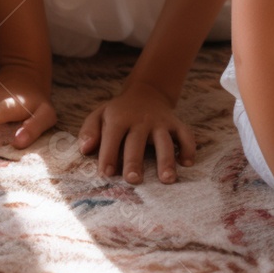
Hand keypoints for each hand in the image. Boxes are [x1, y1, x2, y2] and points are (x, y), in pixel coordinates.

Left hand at [78, 80, 194, 183]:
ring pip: (165, 140)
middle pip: (137, 141)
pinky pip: (185, 134)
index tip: (106, 174)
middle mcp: (140, 120)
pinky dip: (189, 148)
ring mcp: (160, 122)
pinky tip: (187, 163)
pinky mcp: (176, 124)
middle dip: (135, 160)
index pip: (112, 137)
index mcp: (119, 118)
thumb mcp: (99, 115)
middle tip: (133, 180)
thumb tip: (85, 149)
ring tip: (167, 179)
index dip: (109, 155)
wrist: (145, 92)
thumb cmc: (118, 113)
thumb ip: (89, 131)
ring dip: (166, 159)